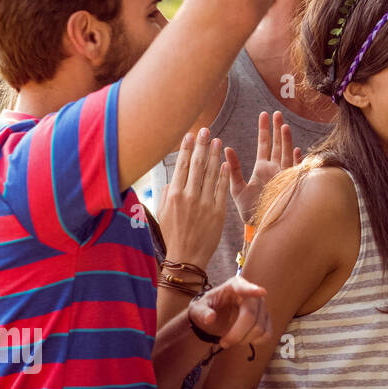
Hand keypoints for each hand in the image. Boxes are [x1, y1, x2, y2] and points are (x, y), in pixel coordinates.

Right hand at [158, 128, 228, 266]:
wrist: (187, 257)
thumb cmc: (172, 235)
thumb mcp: (162, 213)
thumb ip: (166, 194)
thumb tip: (172, 180)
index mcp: (174, 195)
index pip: (182, 166)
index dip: (188, 149)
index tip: (191, 135)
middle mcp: (189, 196)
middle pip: (197, 165)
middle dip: (202, 145)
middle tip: (206, 130)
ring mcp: (205, 203)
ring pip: (211, 173)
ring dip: (215, 155)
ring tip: (218, 141)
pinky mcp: (218, 211)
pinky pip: (221, 188)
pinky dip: (223, 174)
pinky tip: (225, 162)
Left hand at [188, 274, 271, 348]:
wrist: (215, 317)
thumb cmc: (207, 309)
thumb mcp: (198, 309)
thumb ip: (202, 313)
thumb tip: (210, 318)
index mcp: (234, 286)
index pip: (243, 288)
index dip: (252, 290)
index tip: (260, 292)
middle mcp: (251, 294)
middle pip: (251, 315)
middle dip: (237, 334)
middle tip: (223, 343)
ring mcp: (261, 306)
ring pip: (259, 327)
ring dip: (244, 340)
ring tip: (230, 340)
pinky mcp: (266, 319)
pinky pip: (267, 333)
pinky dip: (255, 341)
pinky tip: (244, 339)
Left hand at [225, 111, 300, 226]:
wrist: (259, 226)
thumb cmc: (248, 210)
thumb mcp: (237, 188)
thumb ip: (233, 169)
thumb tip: (226, 149)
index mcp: (262, 168)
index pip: (264, 144)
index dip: (265, 130)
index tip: (264, 114)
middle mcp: (275, 169)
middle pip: (278, 145)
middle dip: (277, 129)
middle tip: (276, 113)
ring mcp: (284, 176)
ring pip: (286, 153)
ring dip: (286, 140)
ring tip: (284, 126)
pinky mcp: (290, 185)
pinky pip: (295, 170)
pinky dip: (297, 161)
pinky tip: (298, 151)